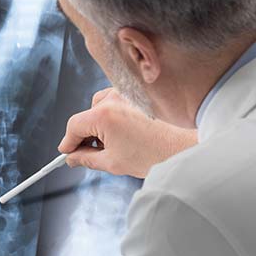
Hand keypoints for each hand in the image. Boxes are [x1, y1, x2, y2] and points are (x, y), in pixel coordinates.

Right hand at [59, 88, 197, 178]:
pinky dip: (116, 114)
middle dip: (87, 134)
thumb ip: (86, 159)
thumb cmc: (157, 153)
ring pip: (101, 106)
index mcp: (104, 114)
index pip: (73, 125)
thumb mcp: (113, 162)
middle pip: (86, 115)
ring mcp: (128, 92)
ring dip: (102, 123)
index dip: (68, 141)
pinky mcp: (139, 93)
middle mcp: (114, 98)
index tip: (67, 151)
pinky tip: (128, 131)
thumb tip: (73, 158)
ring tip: (117, 142)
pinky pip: (117, 100)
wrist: (188, 146)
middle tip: (96, 152)